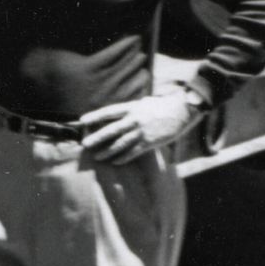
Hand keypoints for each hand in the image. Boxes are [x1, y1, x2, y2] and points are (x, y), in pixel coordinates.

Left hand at [79, 88, 202, 164]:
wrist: (181, 111)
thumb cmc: (162, 106)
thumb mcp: (144, 103)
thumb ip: (130, 110)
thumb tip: (116, 116)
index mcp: (132, 107)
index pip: (109, 111)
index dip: (95, 115)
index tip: (82, 120)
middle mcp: (135, 119)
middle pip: (112, 130)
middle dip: (97, 137)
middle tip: (85, 144)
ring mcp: (142, 132)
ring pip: (121, 144)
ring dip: (108, 151)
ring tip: (98, 157)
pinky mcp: (150, 142)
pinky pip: (133, 152)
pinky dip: (123, 157)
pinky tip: (115, 162)